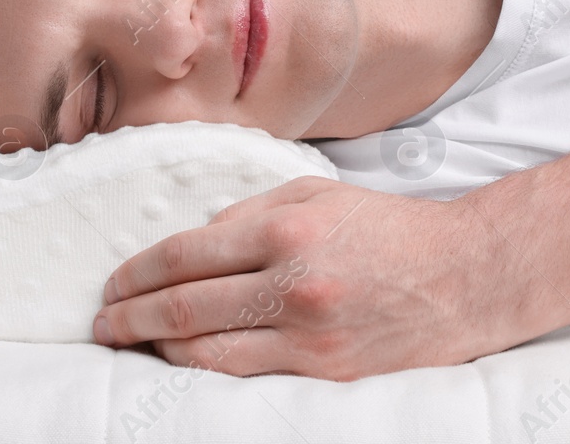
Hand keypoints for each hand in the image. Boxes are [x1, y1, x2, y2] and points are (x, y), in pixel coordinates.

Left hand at [91, 175, 533, 380]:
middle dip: (130, 317)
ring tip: (134, 343)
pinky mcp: (325, 373)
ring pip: (206, 352)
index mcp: (286, 230)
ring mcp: (309, 337)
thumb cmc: (388, 228)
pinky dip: (204, 369)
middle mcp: (292, 285)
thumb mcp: (316, 194)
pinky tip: (183, 360)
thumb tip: (192, 242)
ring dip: (158, 349)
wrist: (467, 277)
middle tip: (102, 323)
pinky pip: (245, 375)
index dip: (137, 273)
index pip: (185, 255)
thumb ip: (249, 213)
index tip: (112, 283)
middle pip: (183, 309)